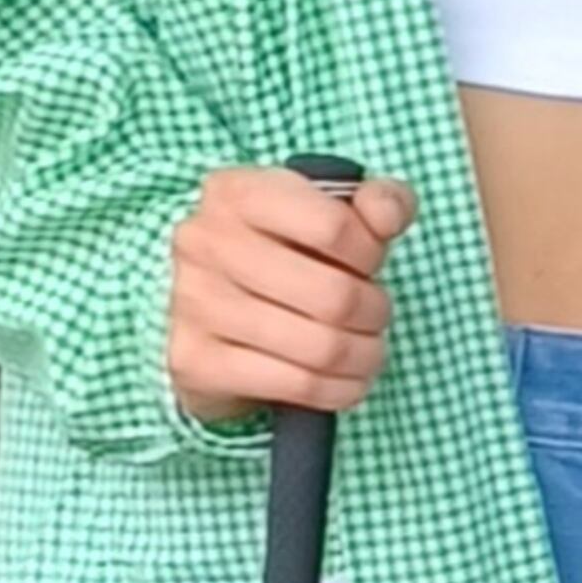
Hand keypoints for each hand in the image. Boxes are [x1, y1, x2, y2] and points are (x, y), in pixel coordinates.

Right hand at [167, 168, 413, 422]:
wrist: (212, 314)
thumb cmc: (284, 254)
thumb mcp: (332, 212)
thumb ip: (377, 201)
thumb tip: (387, 212)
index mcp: (238, 192)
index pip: (333, 226)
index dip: (371, 253)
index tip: (369, 263)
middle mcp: (205, 241)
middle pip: (333, 295)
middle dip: (375, 313)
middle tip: (377, 316)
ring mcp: (193, 302)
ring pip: (320, 347)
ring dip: (364, 355)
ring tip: (368, 350)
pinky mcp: (196, 359)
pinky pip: (296, 384)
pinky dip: (339, 389)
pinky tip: (347, 380)